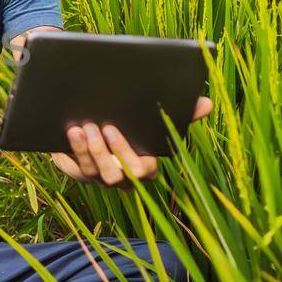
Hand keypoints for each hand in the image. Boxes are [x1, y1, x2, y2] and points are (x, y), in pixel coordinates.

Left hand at [49, 96, 212, 187]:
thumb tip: (208, 103)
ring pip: (94, 172)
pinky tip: (73, 131)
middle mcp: (122, 177)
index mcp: (144, 166)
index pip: (143, 171)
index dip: (127, 154)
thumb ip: (183, 113)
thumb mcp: (154, 119)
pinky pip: (76, 167)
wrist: (97, 123)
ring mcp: (100, 177)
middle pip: (115, 175)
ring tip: (83, 126)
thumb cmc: (134, 124)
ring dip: (89, 149)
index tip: (115, 130)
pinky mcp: (80, 172)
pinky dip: (75, 149)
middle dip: (105, 152)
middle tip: (101, 127)